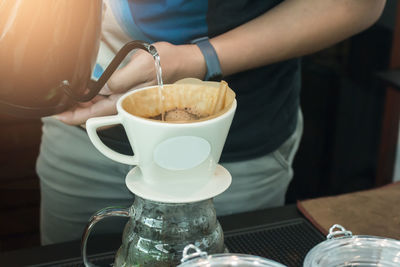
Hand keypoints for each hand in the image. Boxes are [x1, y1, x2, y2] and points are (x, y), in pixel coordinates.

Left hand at [55, 41, 205, 124]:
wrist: (185, 63)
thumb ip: (119, 80)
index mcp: (128, 101)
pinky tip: (89, 90)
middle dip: (77, 110)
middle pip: (97, 113)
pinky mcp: (133, 93)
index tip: (59, 115)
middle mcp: (128, 104)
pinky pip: (111, 98)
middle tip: (59, 104)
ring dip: (85, 103)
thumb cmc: (166, 63)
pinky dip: (97, 96)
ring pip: (102, 106)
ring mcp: (130, 100)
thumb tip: (102, 88)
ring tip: (69, 97)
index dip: (76, 116)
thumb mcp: (141, 67)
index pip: (96, 114)